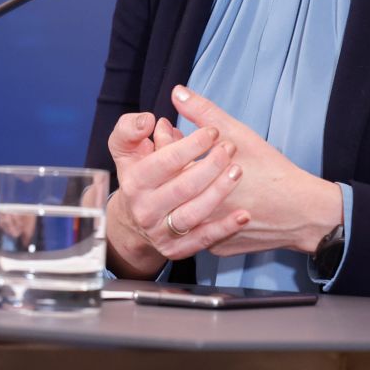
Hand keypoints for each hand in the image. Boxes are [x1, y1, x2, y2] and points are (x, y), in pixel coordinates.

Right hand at [103, 109, 249, 276]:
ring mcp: (160, 231)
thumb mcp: (125, 149)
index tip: (212, 132)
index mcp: (134, 181)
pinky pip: (204, 239)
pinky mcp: (175, 249)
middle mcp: (145, 208)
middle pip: (183, 186)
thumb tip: (149, 121)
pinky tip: (243, 215)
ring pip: (194, 213)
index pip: (165, 161)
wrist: (132, 221)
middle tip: (230, 148)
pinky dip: (225, 228)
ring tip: (238, 171)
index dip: (191, 145)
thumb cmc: (138, 175)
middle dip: (211, 165)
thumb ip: (130, 129)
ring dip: (219, 192)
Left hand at [170, 85, 342, 256]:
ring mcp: (204, 235)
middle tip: (171, 141)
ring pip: (180, 209)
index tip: (167, 127)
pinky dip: (197, 210)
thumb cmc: (271, 171)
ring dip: (180, 185)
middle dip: (167, 160)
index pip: (164, 159)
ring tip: (188, 165)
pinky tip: (205, 192)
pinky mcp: (216, 248)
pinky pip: (198, 228)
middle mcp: (195, 213)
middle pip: (168, 185)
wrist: (302, 213)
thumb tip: (177, 91)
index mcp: (196, 183)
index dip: (163, 139)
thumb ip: (203, 112)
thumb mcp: (237, 135)